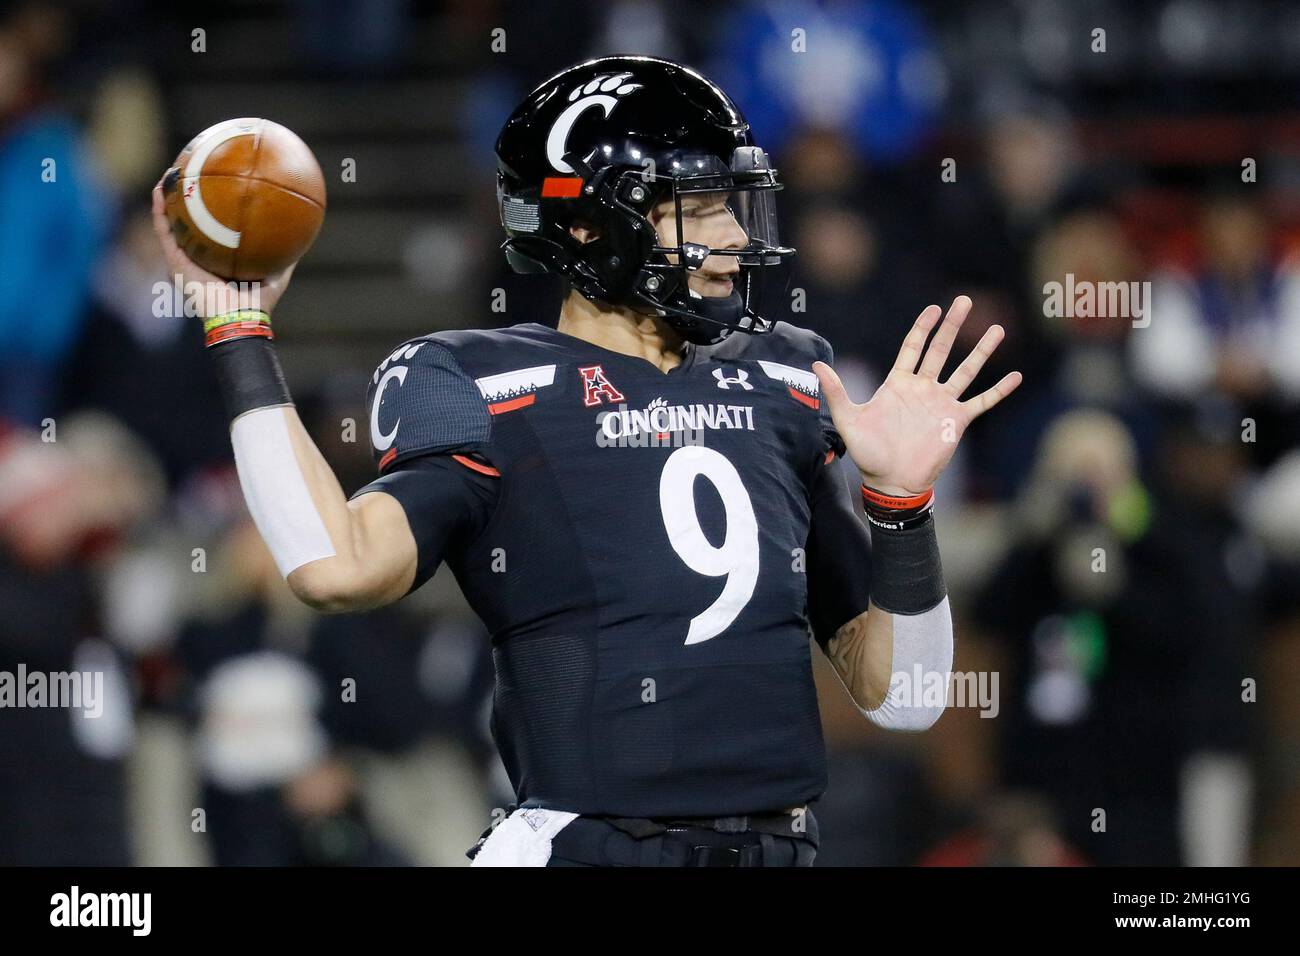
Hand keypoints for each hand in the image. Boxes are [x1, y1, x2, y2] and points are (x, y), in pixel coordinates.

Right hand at [150, 178, 295, 317]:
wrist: (239, 318)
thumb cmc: (258, 302)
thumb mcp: (277, 272)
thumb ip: (286, 254)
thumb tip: (302, 234)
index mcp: (216, 258)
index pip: (210, 228)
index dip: (209, 208)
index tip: (213, 184)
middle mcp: (197, 257)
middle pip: (188, 221)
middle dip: (187, 197)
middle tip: (189, 172)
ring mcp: (183, 259)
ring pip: (170, 222)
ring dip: (167, 197)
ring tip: (169, 173)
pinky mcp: (175, 262)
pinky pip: (163, 231)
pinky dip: (160, 210)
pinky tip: (159, 189)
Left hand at [813, 295, 1021, 495]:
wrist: (891, 483)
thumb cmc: (868, 453)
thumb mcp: (848, 420)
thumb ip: (835, 392)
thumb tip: (816, 366)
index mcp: (898, 383)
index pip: (913, 347)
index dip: (922, 327)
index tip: (934, 308)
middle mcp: (923, 389)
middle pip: (941, 350)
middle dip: (952, 326)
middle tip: (964, 301)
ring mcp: (941, 403)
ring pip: (966, 370)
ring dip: (981, 351)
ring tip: (997, 329)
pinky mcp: (956, 421)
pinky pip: (982, 402)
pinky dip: (998, 390)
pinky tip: (1015, 376)